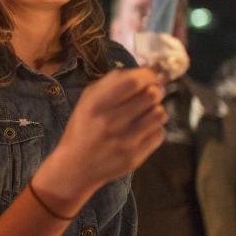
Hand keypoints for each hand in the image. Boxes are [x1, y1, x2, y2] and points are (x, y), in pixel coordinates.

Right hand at [35, 68, 166, 204]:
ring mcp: (124, 141)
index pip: (134, 81)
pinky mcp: (134, 157)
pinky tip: (142, 131)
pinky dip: (154, 130)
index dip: (148, 75)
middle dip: (155, 91)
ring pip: (160, 114)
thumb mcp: (87, 100)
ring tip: (145, 114)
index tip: (151, 76)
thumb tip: (144, 69)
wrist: (75, 166)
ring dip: (156, 110)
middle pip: (151, 95)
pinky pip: (159, 134)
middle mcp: (110, 122)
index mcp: (96, 104)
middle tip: (151, 94)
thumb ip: (112, 82)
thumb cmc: (84, 128)